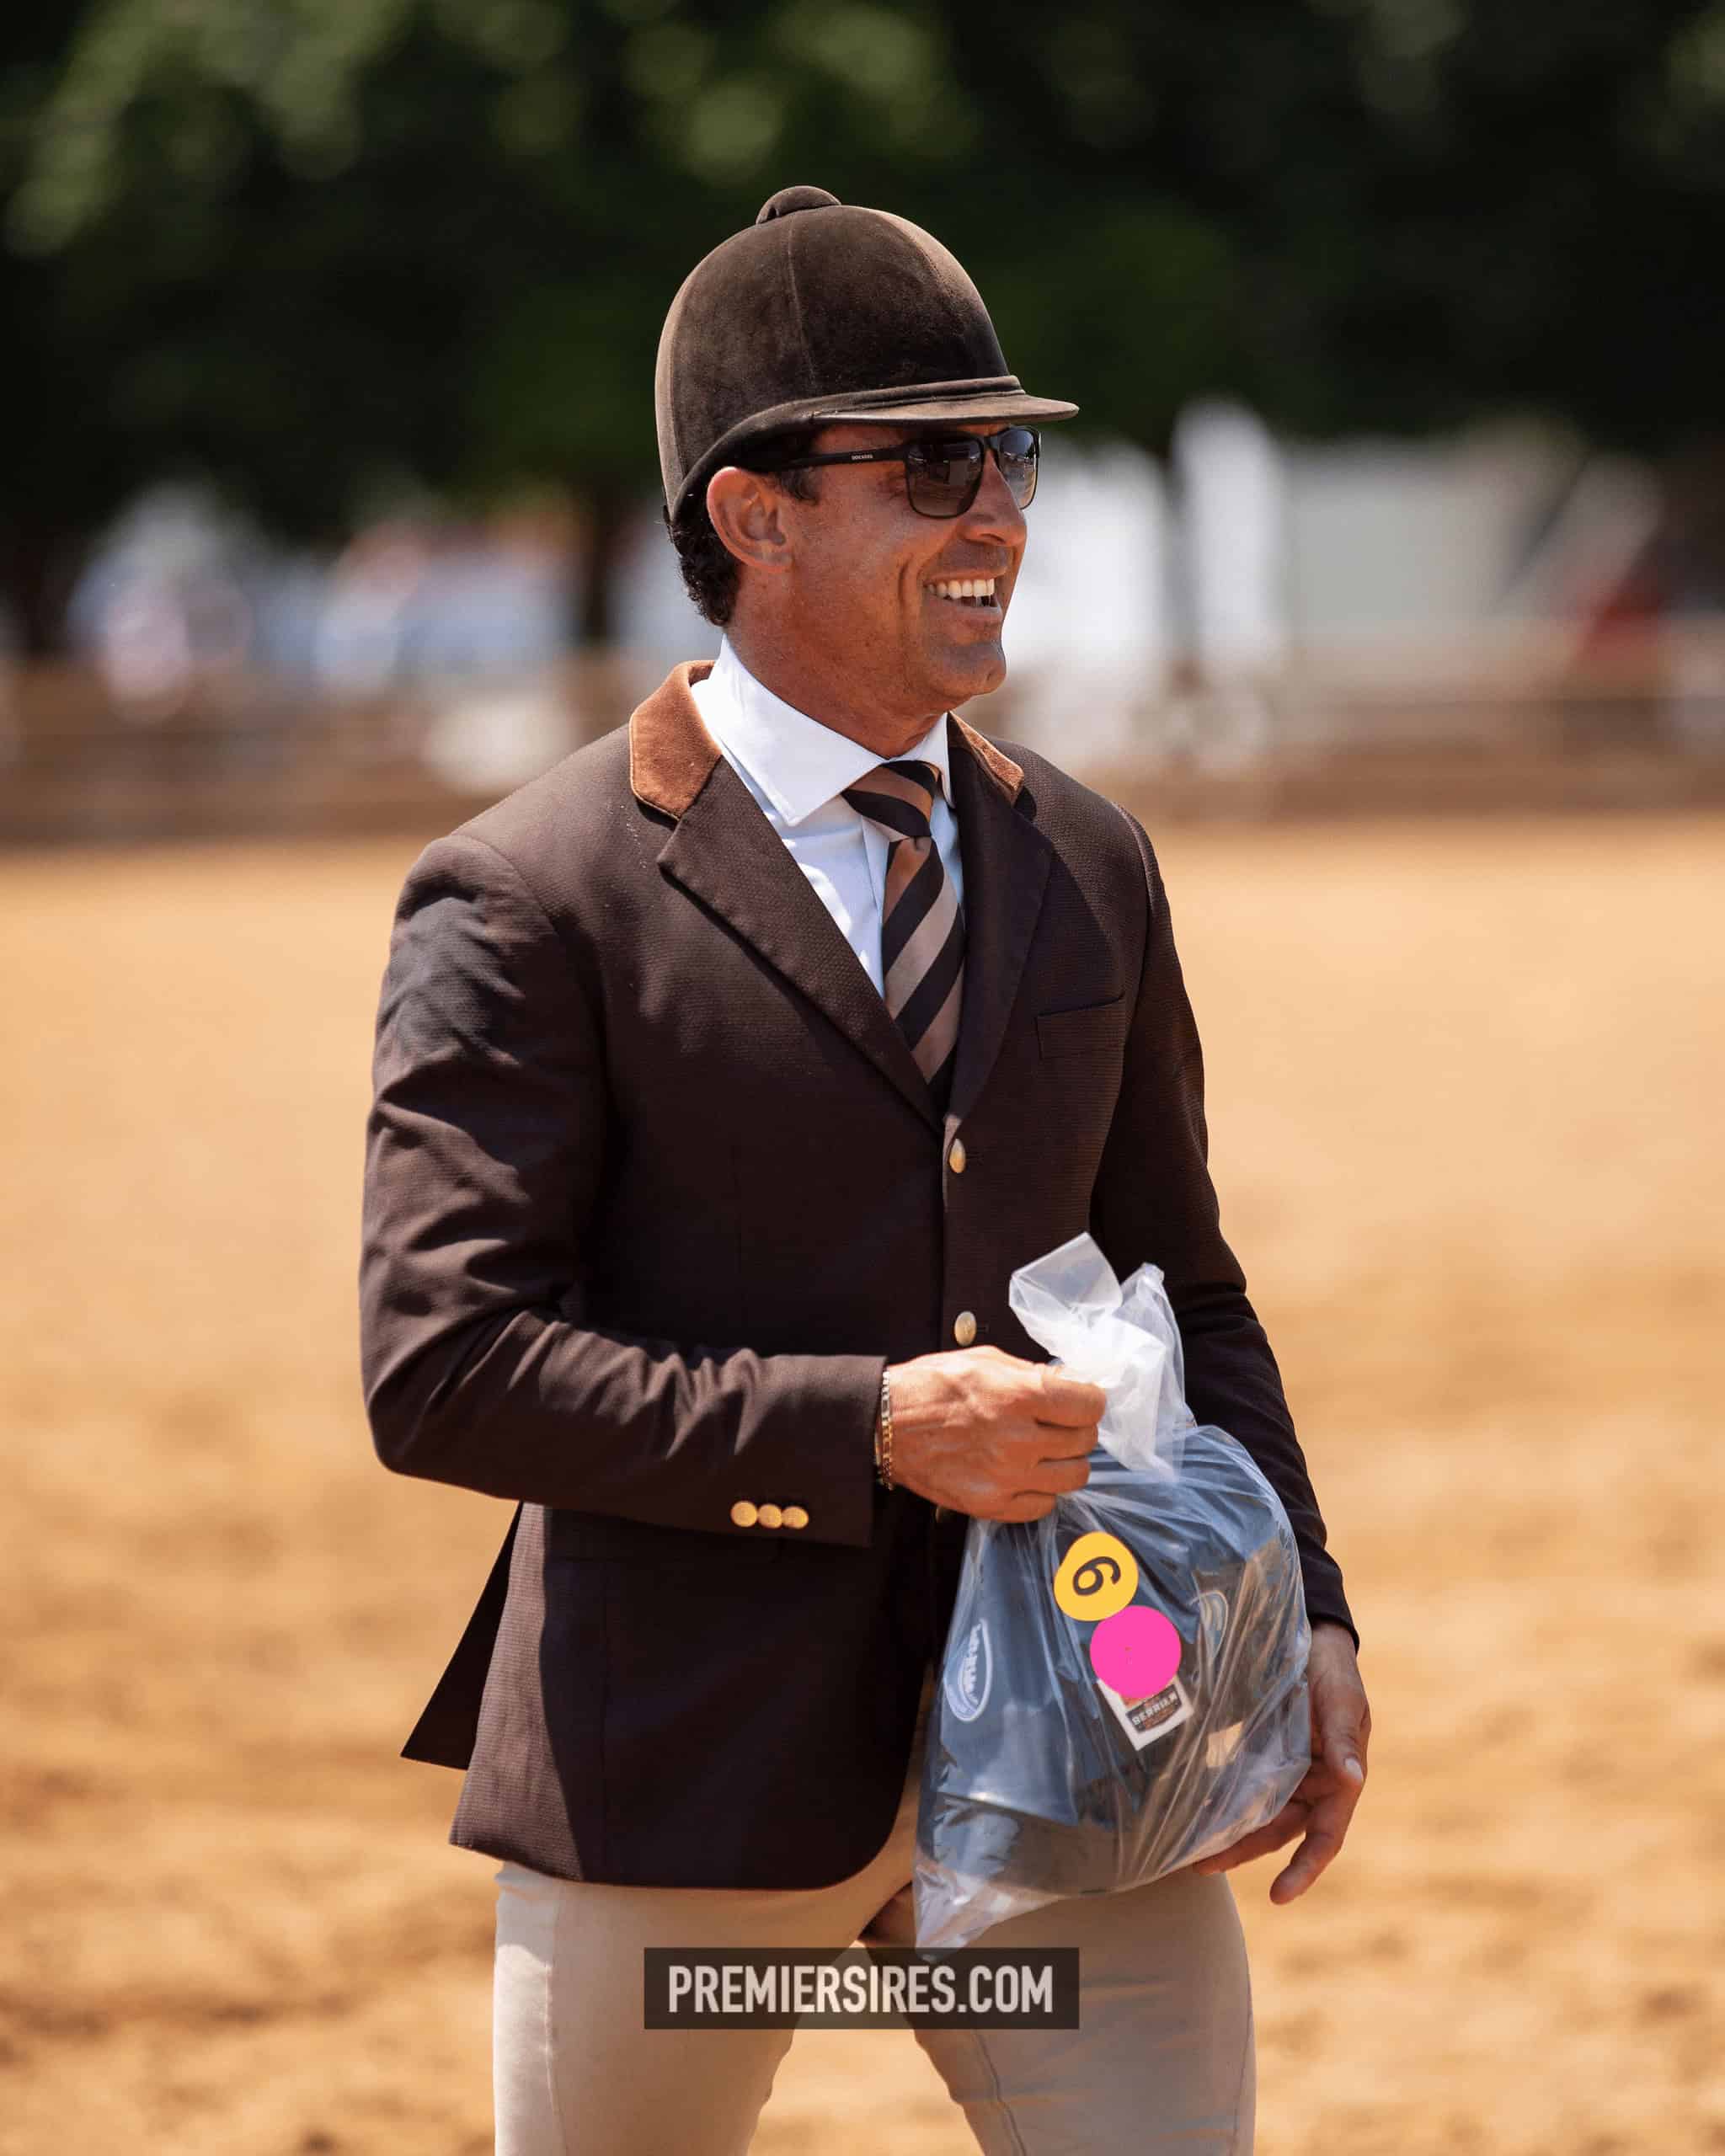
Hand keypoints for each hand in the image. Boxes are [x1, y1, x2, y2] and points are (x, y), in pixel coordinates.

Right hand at [884, 1346, 1105, 1521]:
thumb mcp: (985, 1359)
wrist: (885, 1424)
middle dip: (1077, 1428)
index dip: (1088, 1400)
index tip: (1079, 1400)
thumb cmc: (931, 1385)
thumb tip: (1068, 1384)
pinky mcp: (990, 1504)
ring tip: (1045, 1450)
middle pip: (1085, 1442)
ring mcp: (1006, 1476)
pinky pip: (1044, 1505)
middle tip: (1058, 1422)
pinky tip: (1025, 1473)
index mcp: (1020, 1396)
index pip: (1091, 1406)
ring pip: (1074, 1477)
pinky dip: (1041, 1490)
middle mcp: (1019, 1439)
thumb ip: (1032, 1374)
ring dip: (1065, 1461)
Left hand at [1193, 1621, 1369, 1903]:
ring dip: (1228, 1833)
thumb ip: (1344, 1738)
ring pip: (1257, 1813)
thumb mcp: (1343, 1700)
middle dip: (1244, 1852)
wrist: (1313, 1638)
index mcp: (1340, 1782)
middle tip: (1202, 1865)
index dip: (1305, 1869)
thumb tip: (1353, 1779)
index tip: (1279, 1895)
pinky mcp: (1262, 1753)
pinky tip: (1193, 1809)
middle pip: (1279, 1831)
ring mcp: (1286, 1771)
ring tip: (1189, 1850)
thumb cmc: (1335, 1671)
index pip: (1325, 1836)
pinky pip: (1241, 1784)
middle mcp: (1312, 1785)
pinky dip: (1222, 1800)